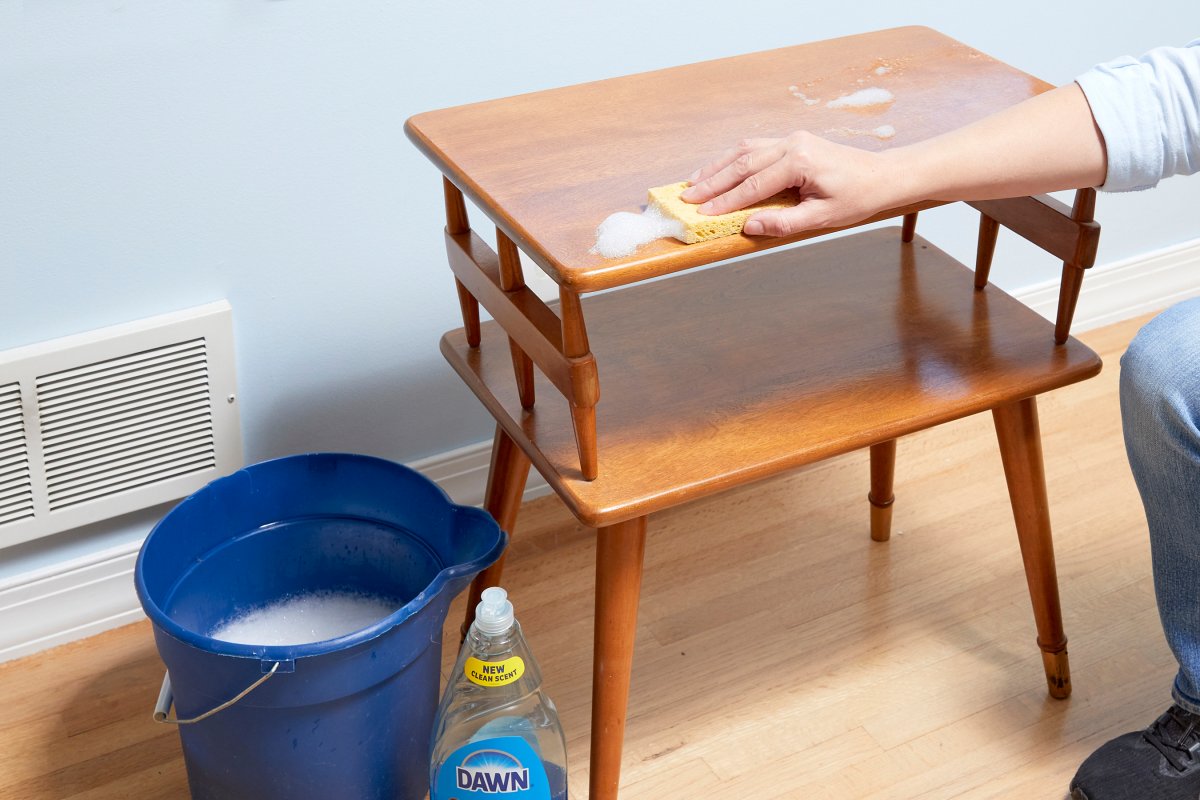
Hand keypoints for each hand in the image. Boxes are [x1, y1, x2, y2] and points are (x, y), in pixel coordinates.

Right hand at [679, 131, 896, 236]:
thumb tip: (749, 226)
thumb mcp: (822, 218)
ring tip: (693, 183)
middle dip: (712, 182)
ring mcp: (791, 139)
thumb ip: (783, 222)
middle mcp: (792, 144)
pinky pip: (754, 148)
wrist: (882, 176)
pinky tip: (718, 170)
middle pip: (742, 162)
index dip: (726, 201)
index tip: (703, 213)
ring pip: (744, 151)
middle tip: (687, 198)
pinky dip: (732, 159)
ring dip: (717, 167)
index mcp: (800, 161)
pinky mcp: (792, 141)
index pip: (753, 184)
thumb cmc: (857, 198)